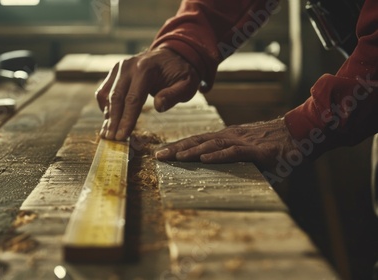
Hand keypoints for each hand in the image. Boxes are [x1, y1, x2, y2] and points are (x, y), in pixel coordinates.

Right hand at [95, 47, 200, 140]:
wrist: (170, 55)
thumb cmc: (179, 72)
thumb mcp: (186, 84)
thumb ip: (174, 95)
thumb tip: (158, 107)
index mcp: (146, 69)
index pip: (133, 99)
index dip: (126, 119)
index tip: (121, 137)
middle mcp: (128, 66)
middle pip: (116, 98)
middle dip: (113, 121)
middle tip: (111, 139)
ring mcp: (119, 68)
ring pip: (107, 95)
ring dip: (107, 116)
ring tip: (107, 134)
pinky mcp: (114, 72)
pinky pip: (104, 91)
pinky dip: (105, 106)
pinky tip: (109, 120)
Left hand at [154, 118, 299, 168]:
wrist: (301, 134)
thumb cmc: (275, 145)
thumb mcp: (249, 152)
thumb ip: (233, 159)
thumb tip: (220, 172)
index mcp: (227, 136)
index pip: (198, 140)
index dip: (179, 146)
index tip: (162, 153)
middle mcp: (231, 136)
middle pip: (199, 141)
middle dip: (177, 148)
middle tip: (158, 156)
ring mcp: (243, 141)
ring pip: (213, 145)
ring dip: (193, 151)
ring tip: (175, 158)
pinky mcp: (257, 150)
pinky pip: (235, 152)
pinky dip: (219, 156)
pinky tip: (205, 159)